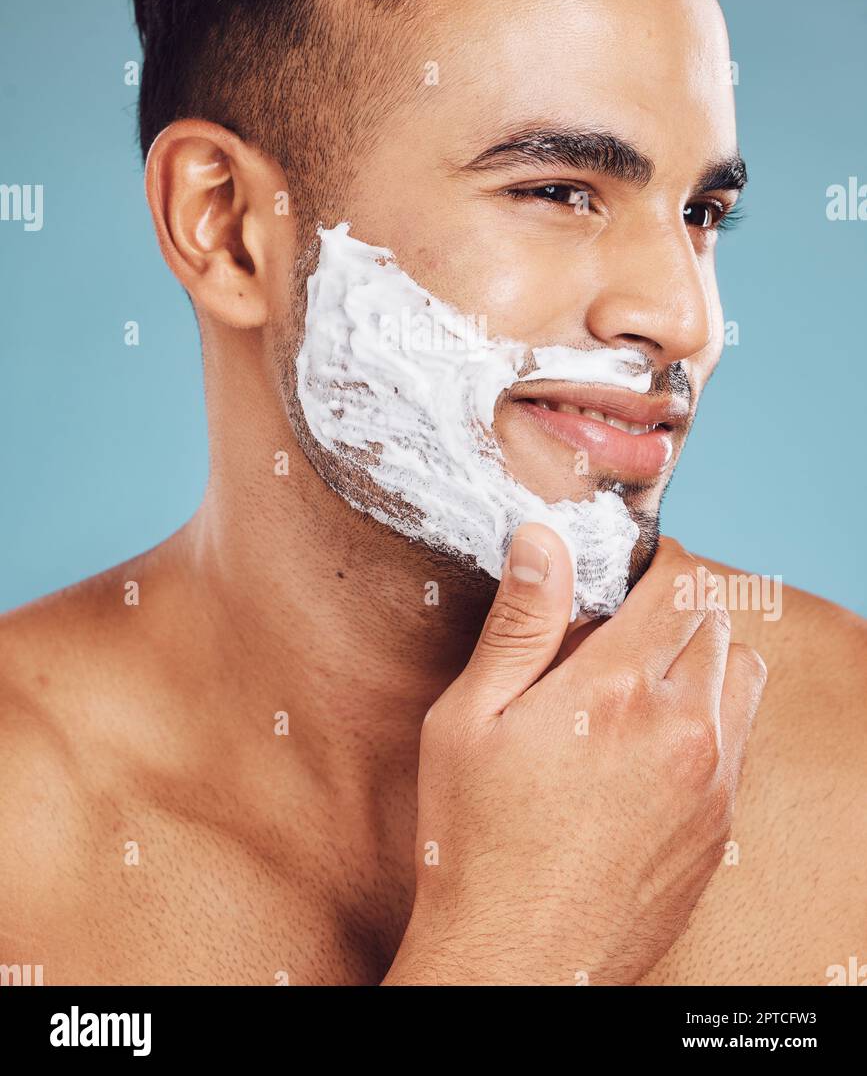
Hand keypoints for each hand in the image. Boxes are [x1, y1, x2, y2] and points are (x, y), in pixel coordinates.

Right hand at [383, 527, 766, 985]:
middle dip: (673, 611)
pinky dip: (714, 719)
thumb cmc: (475, 841)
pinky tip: (653, 746)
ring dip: (704, 659)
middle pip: (715, 624)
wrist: (516, 963)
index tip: (621, 576)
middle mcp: (684, 730)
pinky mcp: (720, 827)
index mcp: (618, 691)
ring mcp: (712, 782)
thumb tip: (544, 540)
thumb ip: (519, 624)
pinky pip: (741, 741)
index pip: (674, 588)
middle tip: (618, 634)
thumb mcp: (470, 720)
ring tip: (644, 683)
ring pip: (743, 677)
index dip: (649, 569)